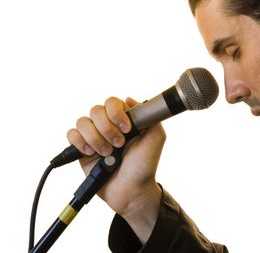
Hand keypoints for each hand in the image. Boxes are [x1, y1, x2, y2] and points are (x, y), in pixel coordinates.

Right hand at [67, 97, 164, 241]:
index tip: (127, 129)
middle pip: (96, 110)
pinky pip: (71, 135)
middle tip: (119, 144)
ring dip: (95, 138)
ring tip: (107, 153)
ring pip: (82, 122)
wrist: (132, 191)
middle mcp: (108, 125)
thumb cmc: (144, 166)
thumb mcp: (156, 138)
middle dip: (107, 128)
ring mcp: (94, 137)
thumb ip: (150, 116)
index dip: (116, 113)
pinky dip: (80, 143)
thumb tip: (129, 100)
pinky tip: (92, 153)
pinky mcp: (81, 150)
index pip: (112, 102)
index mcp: (124, 120)